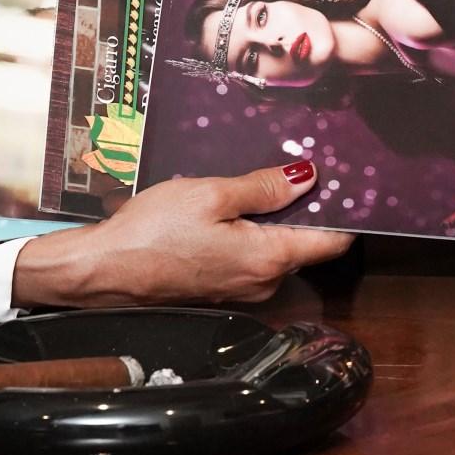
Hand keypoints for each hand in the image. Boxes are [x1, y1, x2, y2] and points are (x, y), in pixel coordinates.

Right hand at [13, 162, 350, 309]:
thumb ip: (263, 187)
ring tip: (256, 180)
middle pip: (306, 242)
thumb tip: (307, 176)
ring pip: (277, 248)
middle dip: (305, 207)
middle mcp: (264, 282)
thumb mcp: (211, 194)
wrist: (104, 271)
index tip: (349, 181)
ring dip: (273, 218)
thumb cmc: (152, 232)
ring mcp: (243, 290)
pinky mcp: (222, 289)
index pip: (333, 241)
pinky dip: (251, 233)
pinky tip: (231, 208)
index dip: (345, 210)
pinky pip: (252, 257)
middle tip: (297, 164)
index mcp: (269, 258)